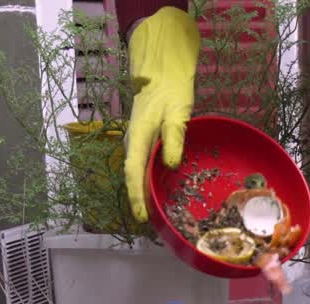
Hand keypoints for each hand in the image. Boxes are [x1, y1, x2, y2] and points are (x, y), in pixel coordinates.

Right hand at [124, 7, 200, 222]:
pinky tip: (157, 191)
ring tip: (153, 214)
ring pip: (136, 174)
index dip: (137, 197)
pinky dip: (147, 182)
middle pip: (133, 178)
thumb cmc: (170, 90)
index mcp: (138, 138)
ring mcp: (136, 142)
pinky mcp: (142, 142)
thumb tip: (170, 164)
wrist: (160, 72)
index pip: (134, 173)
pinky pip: (141, 166)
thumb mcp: (176, 113)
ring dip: (142, 194)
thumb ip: (174, 138)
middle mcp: (133, 143)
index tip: (142, 217)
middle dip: (139, 202)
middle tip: (151, 225)